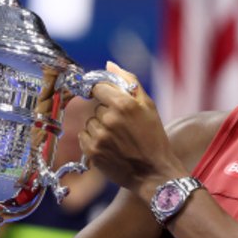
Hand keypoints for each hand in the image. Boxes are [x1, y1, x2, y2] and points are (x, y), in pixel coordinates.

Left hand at [79, 62, 186, 196]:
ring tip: (117, 138)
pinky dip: (93, 140)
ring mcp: (99, 136)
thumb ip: (128, 81)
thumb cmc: (154, 138)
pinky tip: (109, 146)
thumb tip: (108, 65)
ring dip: (100, 128)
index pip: (97, 87)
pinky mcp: (92, 152)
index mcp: (124, 104)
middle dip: (106, 113)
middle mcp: (109, 119)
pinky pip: (84, 136)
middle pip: (96, 107)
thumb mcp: (148, 106)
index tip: (107, 99)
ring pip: (90, 122)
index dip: (102, 92)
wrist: (154, 172)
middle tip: (123, 126)